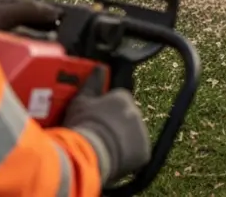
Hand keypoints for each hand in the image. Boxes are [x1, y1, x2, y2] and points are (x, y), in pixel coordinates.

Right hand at [64, 69, 151, 184]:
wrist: (88, 152)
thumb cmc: (83, 125)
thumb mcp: (81, 101)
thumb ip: (92, 83)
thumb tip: (99, 68)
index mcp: (122, 97)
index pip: (118, 101)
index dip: (106, 111)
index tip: (96, 120)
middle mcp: (136, 112)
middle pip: (126, 118)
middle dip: (116, 125)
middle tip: (99, 135)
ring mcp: (142, 132)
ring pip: (132, 135)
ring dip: (122, 140)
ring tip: (103, 148)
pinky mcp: (144, 152)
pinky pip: (136, 152)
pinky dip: (127, 155)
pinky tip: (112, 156)